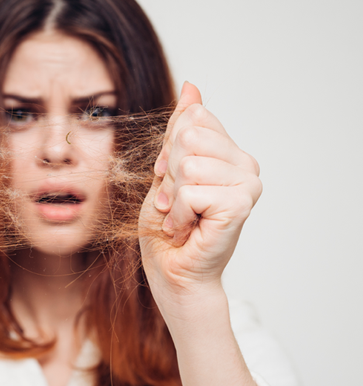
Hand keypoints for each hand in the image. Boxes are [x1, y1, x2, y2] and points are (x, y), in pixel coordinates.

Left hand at [139, 82, 261, 299]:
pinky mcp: (241, 205)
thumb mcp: (167, 168)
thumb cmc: (168, 225)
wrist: (171, 270)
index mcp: (230, 152)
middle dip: (168, 173)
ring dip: (171, 197)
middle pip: (189, 136)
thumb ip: (180, 129)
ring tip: (180, 216)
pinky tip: (185, 229)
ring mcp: (247, 184)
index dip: (169, 150)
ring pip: (188, 164)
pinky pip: (190, 191)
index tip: (170, 179)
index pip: (194, 118)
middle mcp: (246, 164)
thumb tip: (191, 86)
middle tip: (174, 202)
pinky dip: (176, 214)